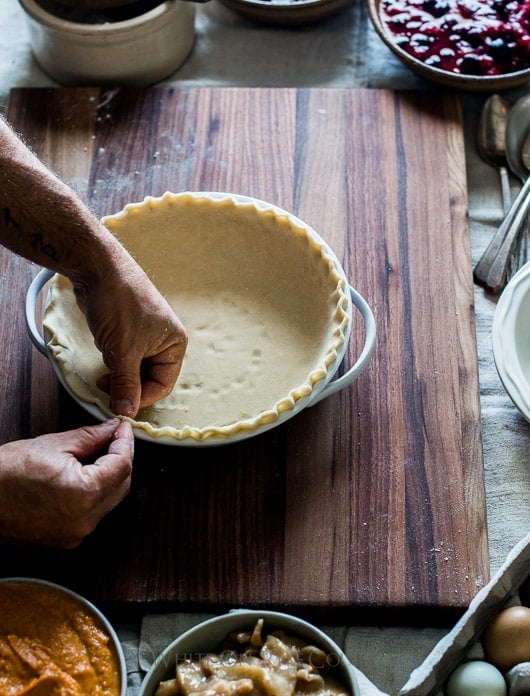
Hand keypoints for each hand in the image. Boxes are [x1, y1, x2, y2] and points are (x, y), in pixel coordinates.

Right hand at [0, 419, 132, 547]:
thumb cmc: (6, 473)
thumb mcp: (53, 445)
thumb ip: (91, 437)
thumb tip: (112, 428)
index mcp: (85, 493)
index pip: (122, 464)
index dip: (125, 441)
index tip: (123, 426)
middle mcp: (85, 519)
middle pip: (122, 484)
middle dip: (121, 458)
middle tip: (114, 436)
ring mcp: (76, 534)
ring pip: (110, 500)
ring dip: (111, 476)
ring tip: (100, 452)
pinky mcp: (66, 540)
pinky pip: (94, 513)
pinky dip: (96, 494)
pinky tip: (88, 475)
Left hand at [74, 257, 187, 417]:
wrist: (98, 269)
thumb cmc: (119, 303)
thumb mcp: (123, 350)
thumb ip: (126, 384)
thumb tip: (127, 412)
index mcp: (174, 344)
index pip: (162, 385)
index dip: (141, 397)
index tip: (120, 404)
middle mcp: (164, 342)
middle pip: (148, 378)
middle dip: (127, 384)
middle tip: (106, 387)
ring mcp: (145, 336)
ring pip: (133, 369)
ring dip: (118, 373)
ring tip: (104, 366)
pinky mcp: (128, 332)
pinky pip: (123, 357)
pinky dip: (112, 361)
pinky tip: (103, 353)